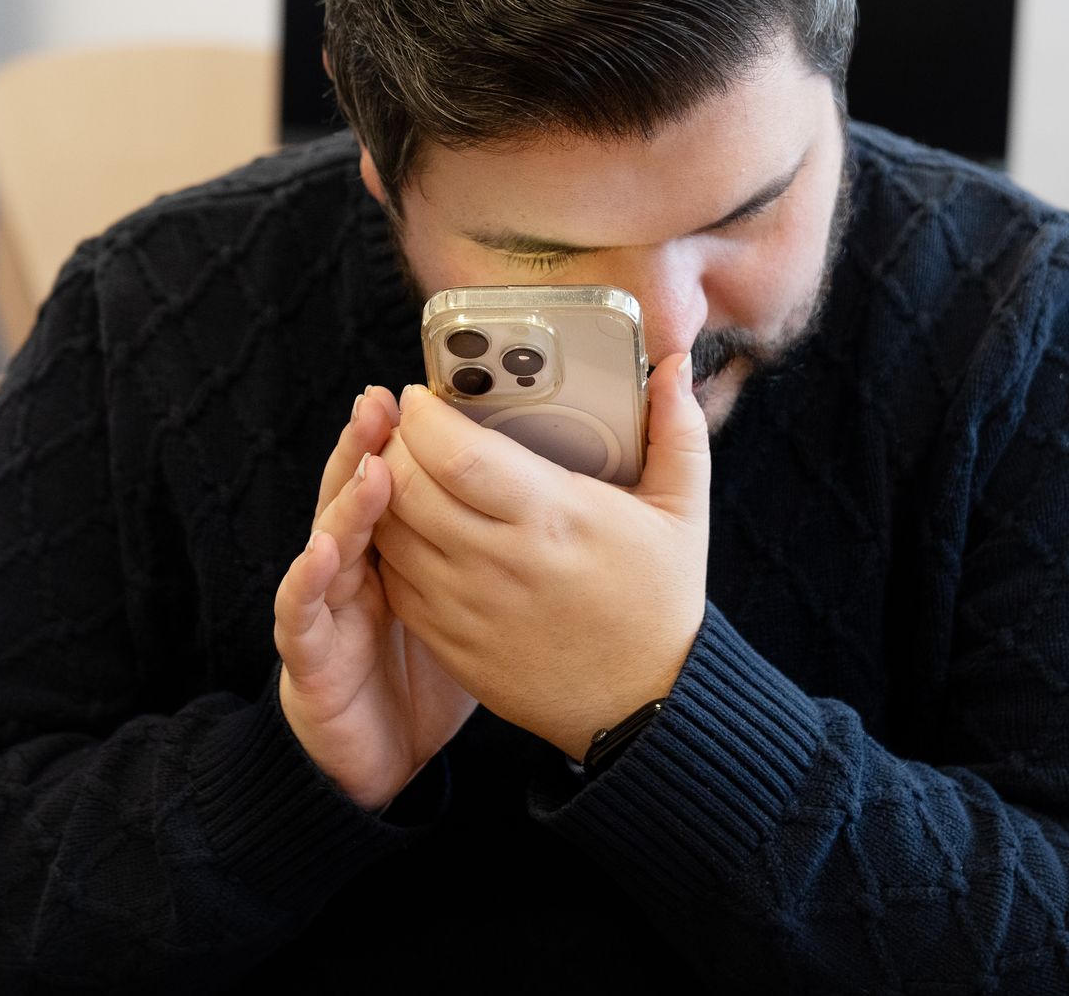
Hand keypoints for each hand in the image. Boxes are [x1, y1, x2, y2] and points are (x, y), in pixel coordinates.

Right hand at [272, 386, 478, 811]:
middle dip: (369, 446)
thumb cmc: (428, 673)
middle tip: (386, 402)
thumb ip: (498, 549)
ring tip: (372, 465)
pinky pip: (301, 611)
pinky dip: (308, 577)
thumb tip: (566, 500)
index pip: (401, 480)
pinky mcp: (308, 653)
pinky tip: (325, 551)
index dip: (409, 438)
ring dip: (346, 500)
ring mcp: (327, 605)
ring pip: (328, 538)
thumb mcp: (475, 603)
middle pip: (358, 493)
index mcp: (400, 548)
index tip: (428, 392)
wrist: (380, 757)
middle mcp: (357, 565)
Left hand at [372, 353, 709, 760]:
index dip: (425, 416)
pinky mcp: (453, 644)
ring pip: (391, 534)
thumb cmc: (662, 600)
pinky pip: (397, 583)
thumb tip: (675, 363)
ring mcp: (470, 608)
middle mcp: (502, 562)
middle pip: (408, 487)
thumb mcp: (684, 510)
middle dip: (396, 445)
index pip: (458, 454)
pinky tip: (414, 527)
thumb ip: (677, 428)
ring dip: (385, 494)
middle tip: (411, 427)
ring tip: (406, 469)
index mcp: (555, 518)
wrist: (646, 706)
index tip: (423, 394)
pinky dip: (392, 547)